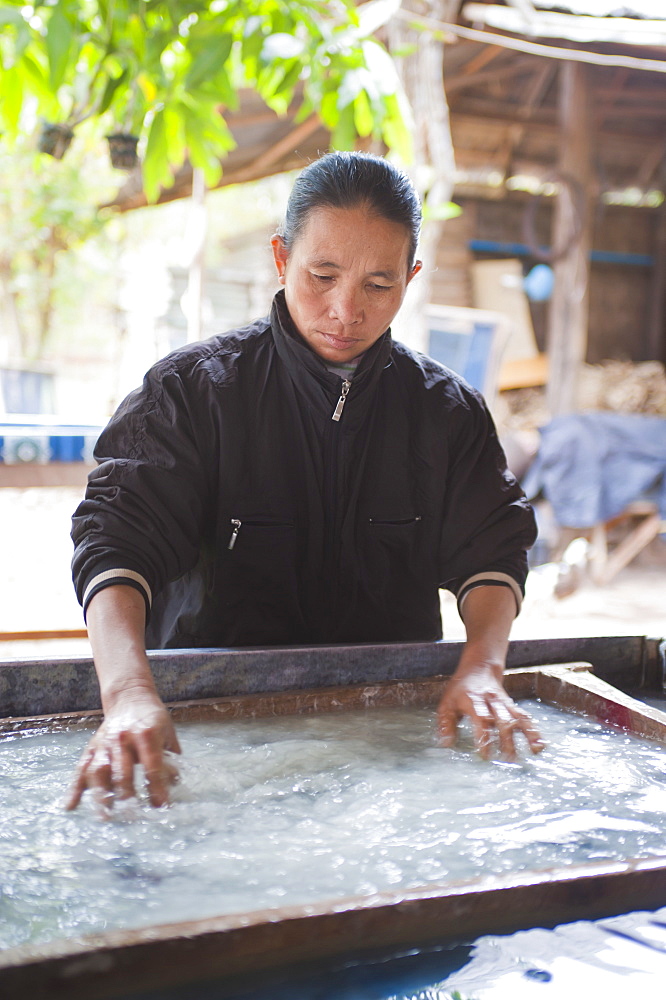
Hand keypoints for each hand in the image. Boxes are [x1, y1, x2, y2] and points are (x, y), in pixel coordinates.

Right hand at [66, 691, 180, 814]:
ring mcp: (104, 743)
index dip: (157, 788)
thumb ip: (172, 757)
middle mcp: (123, 739)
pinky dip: (74, 788)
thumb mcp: (168, 733)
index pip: (152, 766)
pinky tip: (70, 806)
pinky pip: (81, 768)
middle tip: (132, 816)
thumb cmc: (153, 718)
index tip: (161, 807)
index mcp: (146, 734)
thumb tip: (174, 784)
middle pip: (122, 771)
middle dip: (127, 796)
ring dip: (101, 795)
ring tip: (105, 816)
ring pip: (99, 771)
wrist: (129, 698)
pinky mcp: (92, 747)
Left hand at [438, 664, 544, 760]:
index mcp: (474, 700)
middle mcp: (492, 701)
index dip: (484, 736)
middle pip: (502, 720)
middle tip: (507, 759)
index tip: (485, 755)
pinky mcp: (512, 706)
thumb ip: (446, 724)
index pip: (481, 719)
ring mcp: (505, 703)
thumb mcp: (447, 703)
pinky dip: (534, 731)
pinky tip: (540, 745)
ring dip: (527, 734)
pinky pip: (525, 717)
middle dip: (506, 740)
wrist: (479, 668)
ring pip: (518, 717)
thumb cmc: (460, 690)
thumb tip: (446, 744)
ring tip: (534, 751)